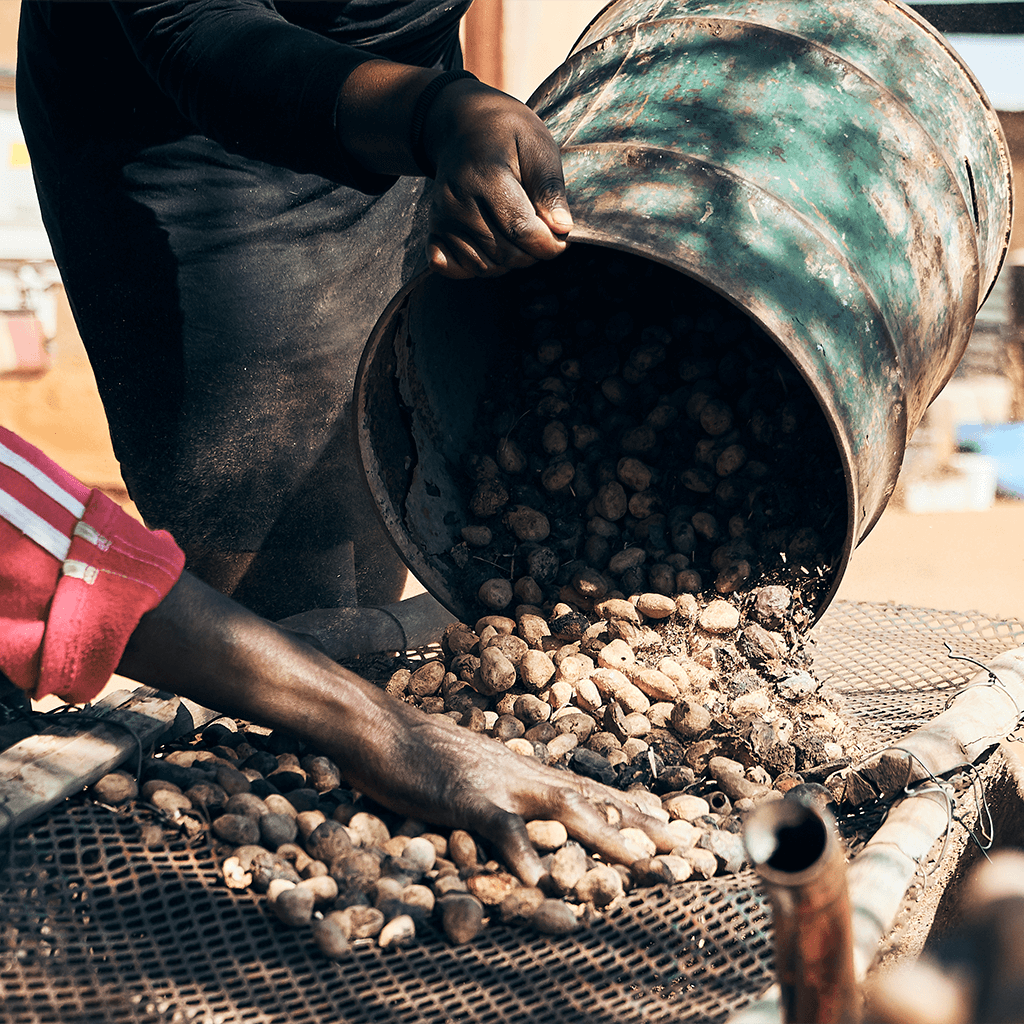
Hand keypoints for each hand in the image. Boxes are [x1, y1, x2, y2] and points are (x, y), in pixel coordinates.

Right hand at [120, 573, 670, 885]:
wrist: (373, 723)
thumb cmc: (414, 752)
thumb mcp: (465, 774)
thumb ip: (495, 795)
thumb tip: (517, 817)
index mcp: (522, 770)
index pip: (589, 789)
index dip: (632, 808)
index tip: (672, 825)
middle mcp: (521, 772)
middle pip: (593, 797)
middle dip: (642, 822)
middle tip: (690, 844)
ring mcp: (495, 781)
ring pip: (565, 808)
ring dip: (606, 835)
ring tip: (646, 862)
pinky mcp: (464, 795)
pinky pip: (498, 827)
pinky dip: (521, 852)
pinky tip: (540, 881)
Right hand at [421, 79, 572, 278]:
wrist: (462, 126)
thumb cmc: (507, 134)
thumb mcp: (538, 145)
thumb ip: (550, 187)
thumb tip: (562, 228)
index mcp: (487, 176)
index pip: (522, 231)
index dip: (548, 245)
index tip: (561, 238)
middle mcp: (458, 201)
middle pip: (505, 255)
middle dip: (531, 254)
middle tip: (539, 233)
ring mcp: (442, 217)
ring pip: (483, 267)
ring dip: (507, 262)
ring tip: (515, 233)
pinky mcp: (433, 229)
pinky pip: (455, 268)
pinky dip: (477, 266)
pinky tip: (490, 246)